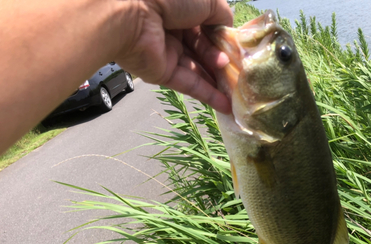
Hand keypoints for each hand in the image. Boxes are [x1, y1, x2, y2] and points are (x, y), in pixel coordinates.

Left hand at [116, 0, 232, 113]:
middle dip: (222, 58)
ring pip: (198, 67)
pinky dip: (207, 95)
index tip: (239, 49)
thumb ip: (221, 14)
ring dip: (218, 78)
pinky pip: (188, 84)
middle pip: (204, 48)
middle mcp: (174, 29)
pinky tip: (226, 106)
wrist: (131, 12)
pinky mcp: (162, 73)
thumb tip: (227, 29)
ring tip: (236, 86)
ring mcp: (167, 52)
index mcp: (181, 7)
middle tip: (238, 68)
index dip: (223, 37)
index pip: (207, 26)